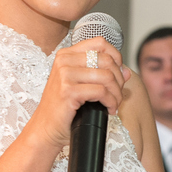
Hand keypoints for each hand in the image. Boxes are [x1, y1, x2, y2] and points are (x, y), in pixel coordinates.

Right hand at [25, 37, 129, 154]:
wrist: (45, 128)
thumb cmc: (63, 108)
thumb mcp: (82, 85)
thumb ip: (102, 74)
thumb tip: (126, 71)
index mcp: (67, 54)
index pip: (100, 43)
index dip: (116, 56)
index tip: (119, 74)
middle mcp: (64, 60)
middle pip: (107, 60)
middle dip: (119, 80)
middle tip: (117, 94)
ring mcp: (65, 75)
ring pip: (107, 76)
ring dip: (117, 93)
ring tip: (114, 104)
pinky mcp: (68, 91)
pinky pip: (102, 92)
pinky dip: (111, 102)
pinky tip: (109, 109)